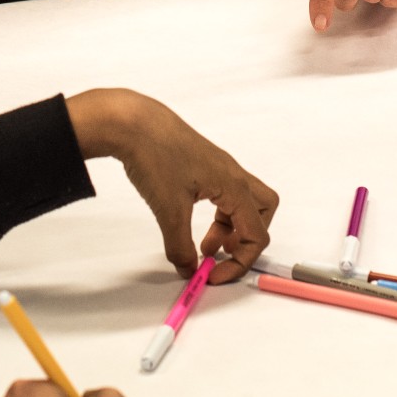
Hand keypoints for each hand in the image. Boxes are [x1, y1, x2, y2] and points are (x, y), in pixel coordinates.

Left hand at [66, 89, 275, 279]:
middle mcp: (232, 174)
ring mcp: (218, 167)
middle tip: (220, 253)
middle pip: (263, 211)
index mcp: (233, 185)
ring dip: (228, 228)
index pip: (257, 234)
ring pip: (242, 202)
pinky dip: (216, 213)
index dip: (239, 262)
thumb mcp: (168, 210)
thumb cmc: (156, 155)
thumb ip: (180, 245)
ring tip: (201, 243)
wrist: (133, 121)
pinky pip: (223, 193)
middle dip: (246, 239)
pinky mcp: (202, 163)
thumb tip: (188, 269)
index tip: (213, 275)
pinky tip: (188, 217)